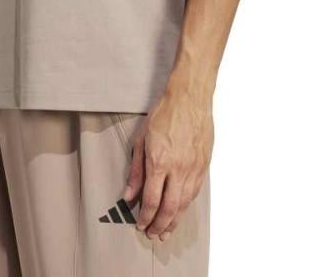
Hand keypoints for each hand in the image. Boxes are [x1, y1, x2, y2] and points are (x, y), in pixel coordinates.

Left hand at [122, 88, 212, 240]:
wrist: (189, 98)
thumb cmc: (164, 114)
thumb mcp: (141, 139)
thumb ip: (136, 170)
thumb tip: (129, 195)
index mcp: (159, 162)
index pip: (151, 199)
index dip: (145, 217)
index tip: (140, 225)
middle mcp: (178, 169)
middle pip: (170, 208)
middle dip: (160, 225)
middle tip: (152, 235)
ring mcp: (193, 168)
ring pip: (185, 203)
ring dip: (175, 221)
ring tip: (166, 231)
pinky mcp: (204, 166)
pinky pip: (195, 192)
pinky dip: (186, 206)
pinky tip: (180, 211)